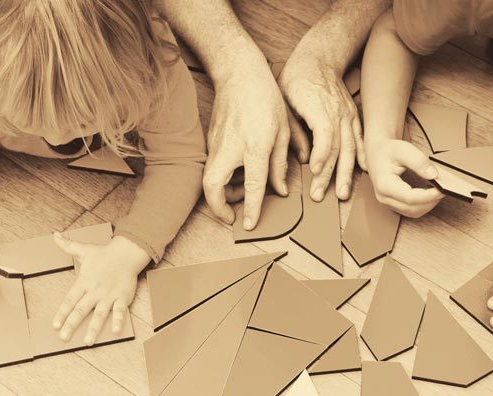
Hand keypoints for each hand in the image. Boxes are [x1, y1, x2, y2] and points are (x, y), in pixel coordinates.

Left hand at [51, 234, 148, 344]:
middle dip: (71, 325)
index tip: (54, 325)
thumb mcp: (83, 249)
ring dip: (93, 328)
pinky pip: (120, 311)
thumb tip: (55, 234)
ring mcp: (109, 295)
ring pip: (99, 314)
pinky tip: (115, 331)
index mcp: (83, 282)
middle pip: (81, 310)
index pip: (69, 300)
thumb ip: (67, 245)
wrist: (126, 253)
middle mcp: (95, 291)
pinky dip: (118, 320)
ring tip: (88, 341)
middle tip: (63, 337)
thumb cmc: (104, 253)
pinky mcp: (122, 297)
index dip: (61, 313)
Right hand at [204, 55, 289, 231]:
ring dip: (223, 193)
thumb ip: (280, 164)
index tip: (249, 224)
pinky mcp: (211, 141)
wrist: (239, 73)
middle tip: (232, 216)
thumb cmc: (265, 99)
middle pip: (213, 186)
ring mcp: (216, 144)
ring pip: (210, 178)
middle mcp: (230, 148)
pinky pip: (213, 167)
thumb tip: (279, 190)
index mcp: (254, 145)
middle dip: (218, 207)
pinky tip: (238, 175)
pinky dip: (223, 178)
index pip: (253, 185)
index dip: (252, 208)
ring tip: (242, 194)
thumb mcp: (282, 131)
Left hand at [278, 50, 365, 201]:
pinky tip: (364, 171)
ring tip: (342, 193)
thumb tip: (304, 158)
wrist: (319, 57)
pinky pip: (360, 138)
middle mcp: (337, 113)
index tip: (315, 171)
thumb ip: (293, 131)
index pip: (325, 135)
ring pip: (350, 147)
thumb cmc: (296, 79)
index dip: (321, 155)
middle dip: (330, 175)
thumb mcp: (284, 101)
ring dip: (347, 172)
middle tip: (320, 196)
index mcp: (318, 107)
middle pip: (337, 148)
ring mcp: (347, 115)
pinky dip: (362, 155)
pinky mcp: (352, 116)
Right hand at [365, 138, 444, 216]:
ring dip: (428, 205)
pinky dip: (423, 205)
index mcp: (384, 185)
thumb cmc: (388, 151)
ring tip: (437, 191)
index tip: (442, 188)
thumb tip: (433, 175)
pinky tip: (429, 195)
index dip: (428, 195)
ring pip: (413, 212)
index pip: (410, 198)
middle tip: (443, 189)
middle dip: (431, 201)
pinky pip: (411, 211)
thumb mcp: (403, 149)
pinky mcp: (393, 204)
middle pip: (412, 208)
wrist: (376, 153)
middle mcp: (384, 197)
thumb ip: (419, 161)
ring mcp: (387, 203)